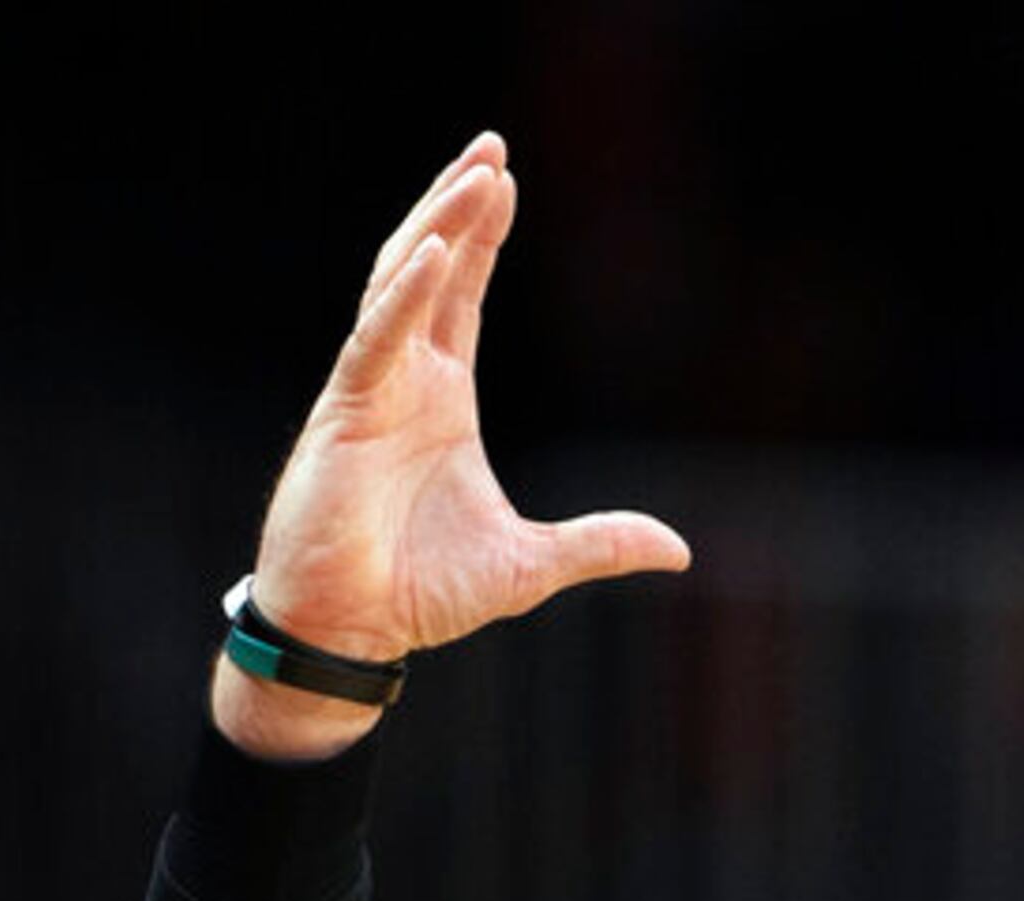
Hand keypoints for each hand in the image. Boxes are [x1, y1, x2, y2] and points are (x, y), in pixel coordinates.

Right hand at [213, 135, 690, 759]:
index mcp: (441, 398)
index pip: (462, 296)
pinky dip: (404, 296)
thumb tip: (679, 550)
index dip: (481, 237)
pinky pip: (375, 340)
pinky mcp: (345, 414)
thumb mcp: (534, 564)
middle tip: (493, 146)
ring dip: (437, 227)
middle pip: (429, 268)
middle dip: (458, 205)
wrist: (357, 631)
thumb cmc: (423, 592)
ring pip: (400, 285)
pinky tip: (435, 252)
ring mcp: (370, 390)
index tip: (506, 181)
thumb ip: (601, 544)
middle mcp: (403, 379)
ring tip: (476, 174)